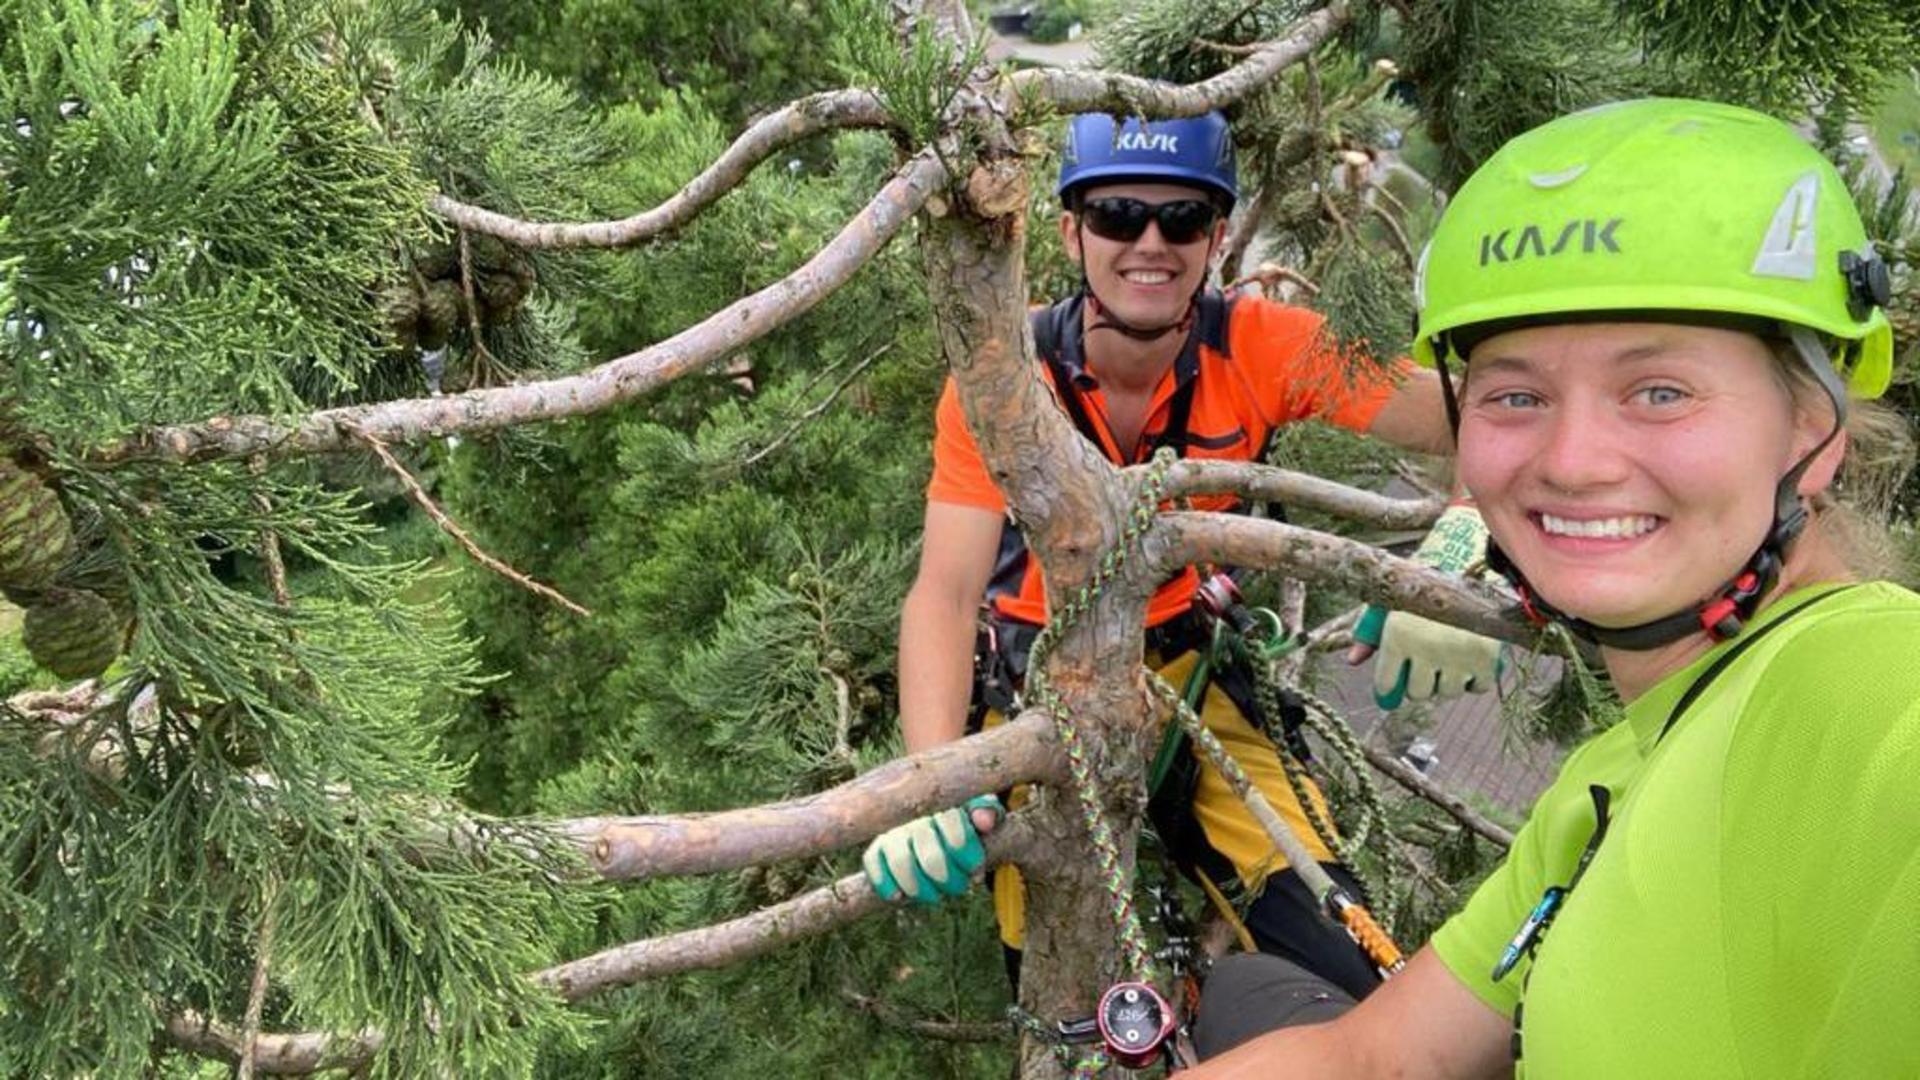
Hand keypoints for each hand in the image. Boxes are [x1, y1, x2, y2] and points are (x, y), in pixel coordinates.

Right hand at [862, 794, 1003, 904]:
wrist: (941, 833)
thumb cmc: (967, 828)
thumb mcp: (986, 818)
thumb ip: (990, 815)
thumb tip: (984, 822)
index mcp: (945, 806)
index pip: (953, 827)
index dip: (967, 855)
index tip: (976, 870)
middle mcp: (917, 817)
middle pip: (931, 856)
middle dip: (948, 879)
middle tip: (959, 887)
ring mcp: (895, 832)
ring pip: (901, 862)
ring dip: (919, 887)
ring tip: (934, 896)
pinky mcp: (877, 849)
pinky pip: (873, 863)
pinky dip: (885, 883)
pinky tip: (899, 896)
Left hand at [1349, 504, 1503, 709]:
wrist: (1464, 563)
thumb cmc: (1418, 586)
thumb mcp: (1387, 602)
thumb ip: (1368, 632)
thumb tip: (1353, 661)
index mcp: (1397, 635)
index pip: (1387, 684)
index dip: (1388, 688)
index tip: (1392, 686)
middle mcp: (1426, 646)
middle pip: (1420, 693)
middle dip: (1419, 685)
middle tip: (1422, 670)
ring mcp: (1458, 652)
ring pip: (1449, 691)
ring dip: (1446, 683)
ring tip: (1446, 664)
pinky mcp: (1487, 655)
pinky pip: (1478, 686)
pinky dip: (1474, 681)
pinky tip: (1468, 667)